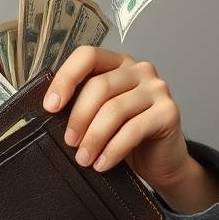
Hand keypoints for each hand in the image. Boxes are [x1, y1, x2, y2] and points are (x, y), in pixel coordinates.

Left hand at [42, 46, 199, 197]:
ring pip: (114, 109)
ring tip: (84, 158)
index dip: (66, 79)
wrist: (160, 160)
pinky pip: (133, 130)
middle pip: (99, 86)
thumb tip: (49, 110)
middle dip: (78, 117)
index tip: (50, 107)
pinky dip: (113, 149)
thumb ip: (80, 104)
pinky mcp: (169, 112)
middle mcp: (139, 70)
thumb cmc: (124, 135)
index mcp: (117, 63)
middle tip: (69, 142)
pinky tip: (102, 163)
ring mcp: (157, 89)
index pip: (87, 56)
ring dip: (94, 138)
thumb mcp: (98, 115)